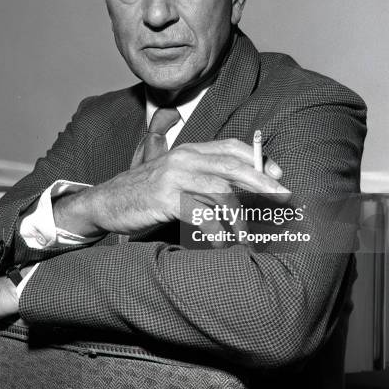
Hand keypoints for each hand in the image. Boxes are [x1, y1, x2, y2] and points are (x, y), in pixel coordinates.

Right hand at [53, 138, 288, 236]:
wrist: (105, 202)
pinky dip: (218, 230)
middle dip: (263, 184)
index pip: (232, 147)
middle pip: (234, 166)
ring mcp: (174, 177)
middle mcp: (184, 158)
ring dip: (243, 214)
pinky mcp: (164, 198)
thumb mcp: (175, 177)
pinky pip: (201, 214)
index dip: (258, 159)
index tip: (279, 176)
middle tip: (284, 200)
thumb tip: (240, 191)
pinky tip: (224, 242)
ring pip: (222, 191)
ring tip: (253, 232)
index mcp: (189, 151)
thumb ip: (202, 177)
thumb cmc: (145, 193)